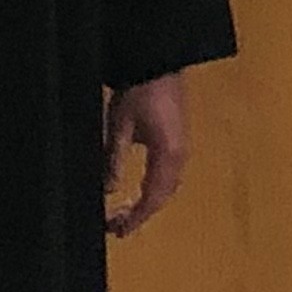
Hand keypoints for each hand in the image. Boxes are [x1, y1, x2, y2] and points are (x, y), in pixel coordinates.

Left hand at [103, 72, 191, 238]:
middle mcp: (180, 155)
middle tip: (115, 225)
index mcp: (168, 155)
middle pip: (162, 196)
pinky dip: (154, 187)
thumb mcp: (119, 125)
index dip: (135, 218)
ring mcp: (182, 146)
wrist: (158, 59)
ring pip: (167, 186)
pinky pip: (169, 173)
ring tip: (124, 212)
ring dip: (148, 201)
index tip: (117, 231)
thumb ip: (114, 160)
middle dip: (140, 214)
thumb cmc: (139, 89)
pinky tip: (139, 188)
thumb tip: (108, 190)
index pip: (152, 199)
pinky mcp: (178, 138)